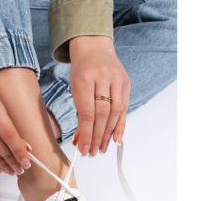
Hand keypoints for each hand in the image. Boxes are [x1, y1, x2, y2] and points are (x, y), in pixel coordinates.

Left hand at [69, 36, 129, 155]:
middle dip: (97, 137)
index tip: (83, 149)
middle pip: (102, 115)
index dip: (86, 134)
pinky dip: (120, 125)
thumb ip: (79, 113)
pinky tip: (116, 139)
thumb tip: (80, 139)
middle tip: (92, 152)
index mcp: (85, 80)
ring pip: (114, 113)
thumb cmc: (81, 71)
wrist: (94, 47)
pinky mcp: (126, 83)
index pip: (87, 113)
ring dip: (108, 135)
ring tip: (101, 149)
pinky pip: (124, 108)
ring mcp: (117, 80)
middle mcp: (103, 79)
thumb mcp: (74, 88)